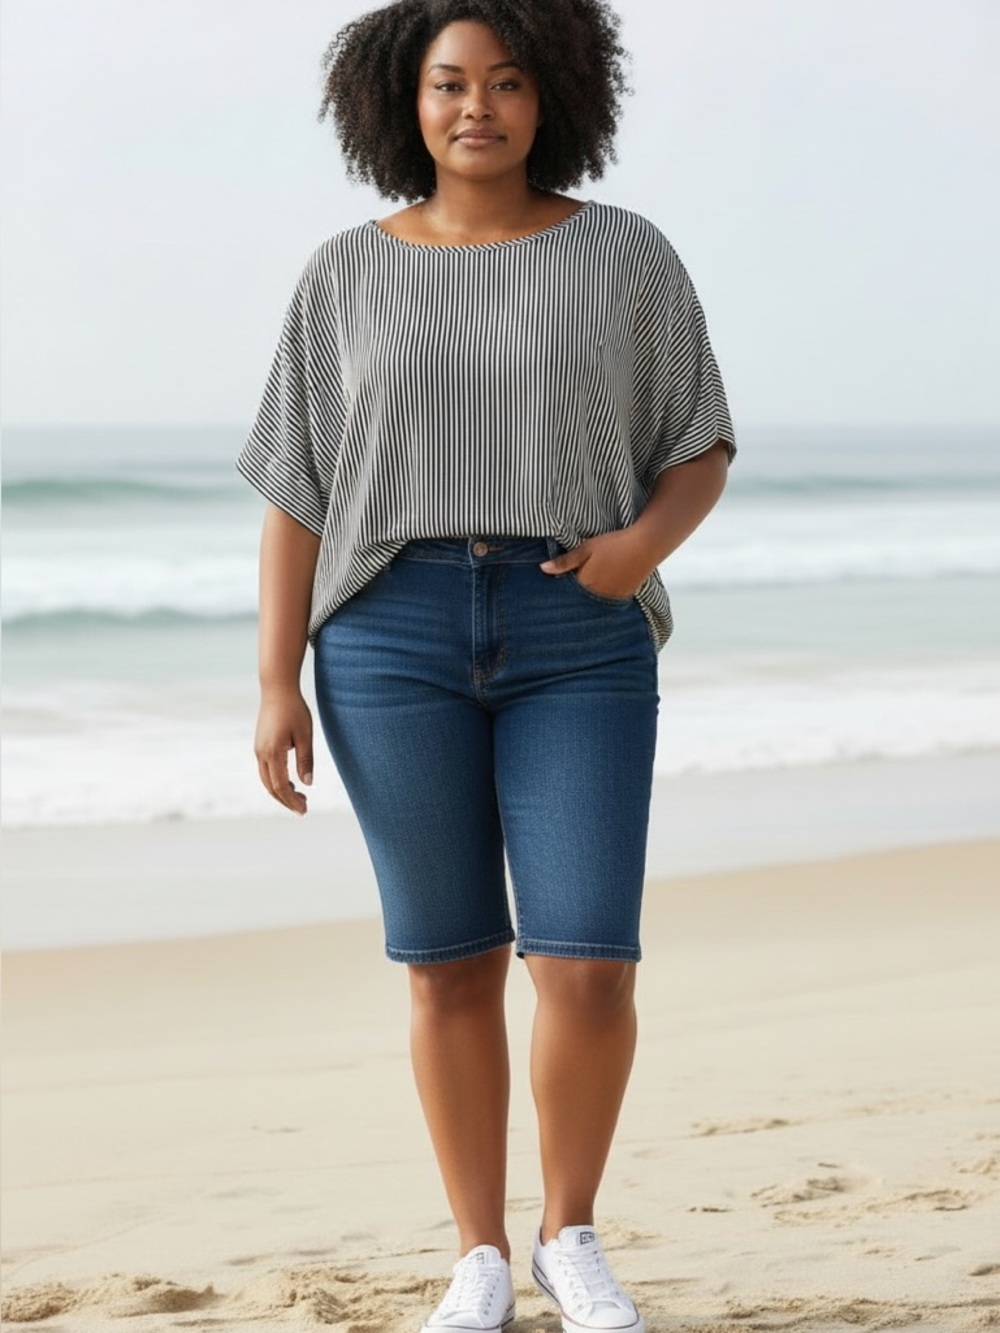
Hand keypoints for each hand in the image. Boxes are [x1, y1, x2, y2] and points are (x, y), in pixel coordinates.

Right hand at [254, 686, 313, 815]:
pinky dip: (276, 781)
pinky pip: (266, 770)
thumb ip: (305, 761)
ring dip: (281, 792)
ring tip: (299, 797)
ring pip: (267, 780)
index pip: (281, 786)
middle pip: (271, 787)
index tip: (304, 810)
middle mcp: (261, 754)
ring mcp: (258, 750)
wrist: (277, 689)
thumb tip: (307, 784)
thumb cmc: (294, 710)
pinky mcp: (260, 745)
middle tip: (303, 809)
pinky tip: (290, 781)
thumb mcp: (305, 735)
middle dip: (286, 800)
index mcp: (273, 753)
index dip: (292, 801)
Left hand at [539, 528, 654, 599]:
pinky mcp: (622, 598)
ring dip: (588, 596)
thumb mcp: (586, 549)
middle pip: (579, 600)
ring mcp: (611, 599)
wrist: (645, 545)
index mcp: (585, 584)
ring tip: (590, 584)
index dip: (561, 587)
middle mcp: (597, 596)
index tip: (559, 582)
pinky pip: (606, 602)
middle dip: (573, 595)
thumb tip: (542, 569)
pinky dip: (601, 596)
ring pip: (592, 602)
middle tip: (573, 583)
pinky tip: (603, 585)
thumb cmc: (614, 544)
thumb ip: (565, 561)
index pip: (566, 593)